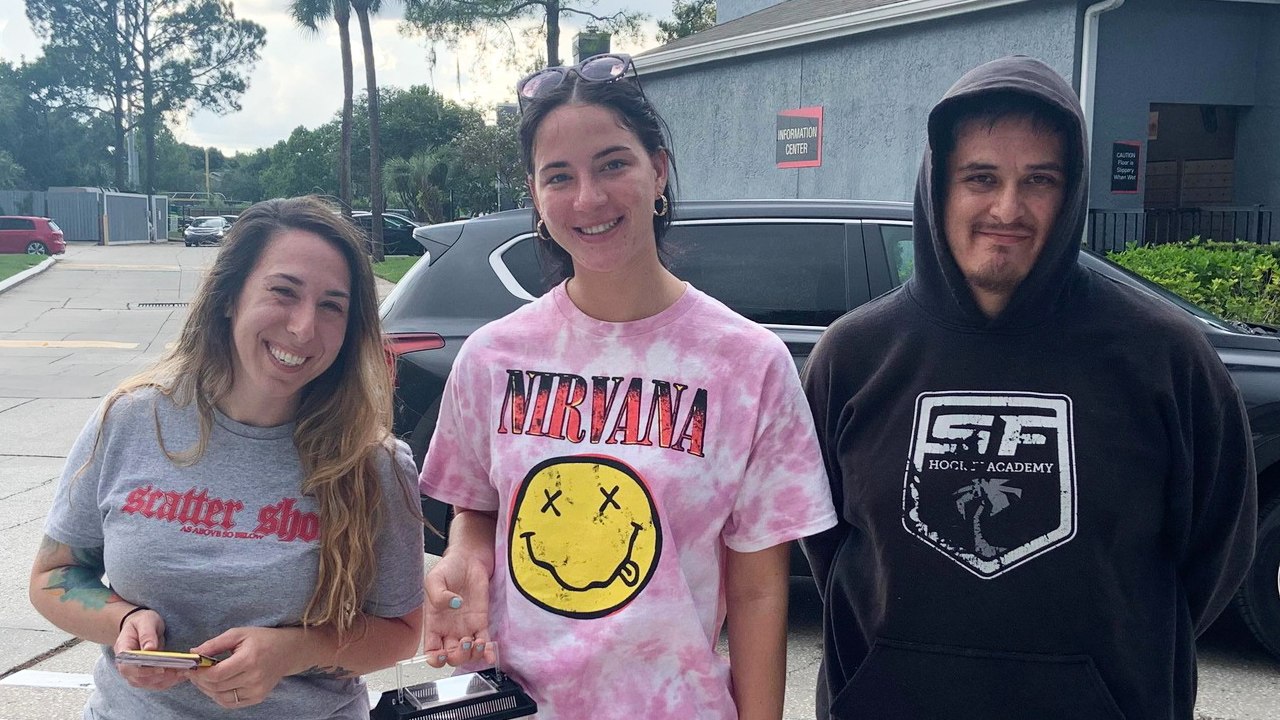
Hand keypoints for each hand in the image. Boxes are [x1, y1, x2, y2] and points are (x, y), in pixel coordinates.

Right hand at [114, 608, 187, 690]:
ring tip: (181, 674)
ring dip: (164, 681)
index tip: (161, 669)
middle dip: (158, 678)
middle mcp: (125, 665)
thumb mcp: (146, 621)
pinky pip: (154, 683)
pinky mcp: (144, 674)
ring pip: (147, 684)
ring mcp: (134, 672)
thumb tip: (150, 648)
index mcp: (123, 651)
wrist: (140, 626)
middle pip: (138, 679)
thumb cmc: (142, 622)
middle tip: (178, 672)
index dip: (143, 671)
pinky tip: (179, 676)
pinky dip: (167, 681)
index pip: (127, 667)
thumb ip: (147, 634)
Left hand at [187, 627, 300, 707]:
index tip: (191, 668)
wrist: (288, 651)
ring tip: (204, 679)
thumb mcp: (238, 634)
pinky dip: (219, 696)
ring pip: (221, 697)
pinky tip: (217, 686)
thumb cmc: (263, 639)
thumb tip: (193, 653)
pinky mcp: (258, 698)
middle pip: (216, 687)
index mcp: (248, 660)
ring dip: (208, 690)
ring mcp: (256, 690)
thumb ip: (214, 644)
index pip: (216, 674)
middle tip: (194, 673)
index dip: (199, 673)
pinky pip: (231, 703)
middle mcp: (254, 678)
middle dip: (200, 681)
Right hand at [423, 551, 494, 667]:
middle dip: (458, 656)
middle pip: (451, 656)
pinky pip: (485, 642)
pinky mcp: (481, 622)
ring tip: (478, 642)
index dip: (436, 659)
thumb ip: (438, 594)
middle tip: (465, 642)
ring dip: (473, 655)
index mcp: (434, 623)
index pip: (431, 651)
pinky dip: (488, 652)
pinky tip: (490, 654)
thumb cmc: (449, 568)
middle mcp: (449, 629)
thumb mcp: (435, 578)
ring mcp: (466, 627)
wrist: (469, 558)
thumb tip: (452, 604)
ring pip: (468, 654)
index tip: (442, 655)